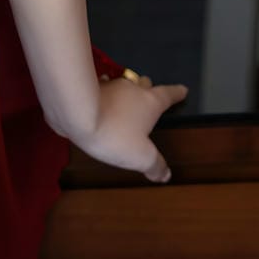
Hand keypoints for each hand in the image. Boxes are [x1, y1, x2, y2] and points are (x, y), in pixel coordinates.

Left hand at [70, 73, 188, 182]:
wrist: (75, 113)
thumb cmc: (114, 134)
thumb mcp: (141, 157)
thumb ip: (155, 165)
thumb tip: (165, 174)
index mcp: (150, 102)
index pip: (169, 95)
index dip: (177, 93)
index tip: (183, 90)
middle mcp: (131, 89)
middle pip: (145, 85)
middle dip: (149, 89)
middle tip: (150, 95)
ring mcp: (109, 85)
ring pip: (122, 84)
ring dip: (124, 91)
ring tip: (124, 99)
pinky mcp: (87, 90)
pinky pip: (100, 89)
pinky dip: (102, 94)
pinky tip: (98, 100)